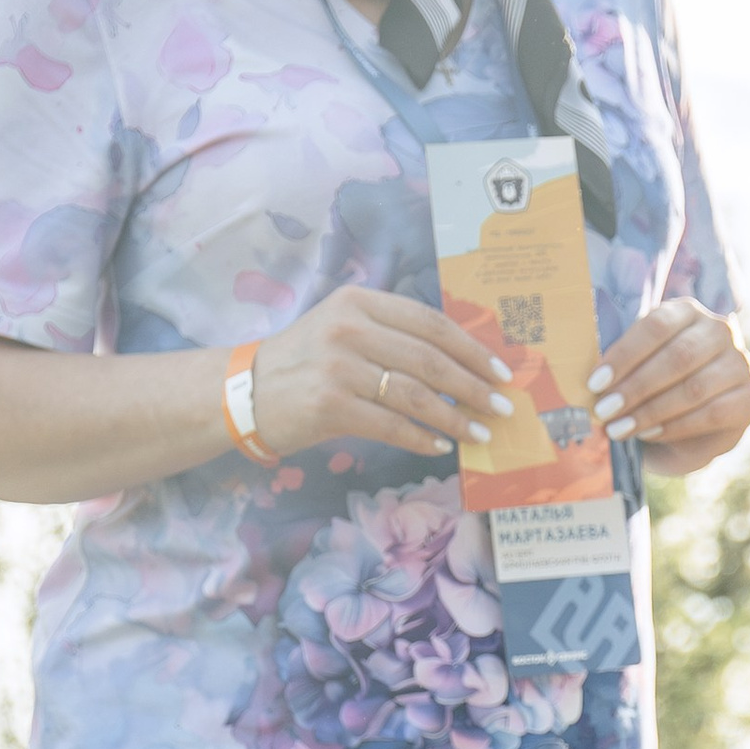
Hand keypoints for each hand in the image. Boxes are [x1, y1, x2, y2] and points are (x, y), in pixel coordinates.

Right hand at [250, 284, 513, 464]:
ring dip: (455, 418)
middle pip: (430, 359)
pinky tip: (440, 446)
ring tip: (479, 435)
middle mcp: (350, 328)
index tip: (501, 371)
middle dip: (474, 387)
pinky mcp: (330, 404)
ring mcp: (339, 366)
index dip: (471, 348)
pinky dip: (420, 438)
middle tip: (502, 409)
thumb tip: (459, 363)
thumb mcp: (344, 329)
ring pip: (415, 394)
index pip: (430, 322)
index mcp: (360, 302)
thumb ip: (392, 335)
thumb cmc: (306, 362)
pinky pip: (391, 424)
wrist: (247, 390)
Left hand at [591, 300, 749, 476]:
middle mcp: (719, 330)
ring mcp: (739, 363)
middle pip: (677, 357)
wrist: (695, 422)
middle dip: (636, 387)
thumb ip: (624, 367)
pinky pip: (711, 414)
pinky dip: (676, 427)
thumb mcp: (639, 367)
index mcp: (687, 311)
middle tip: (605, 411)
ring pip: (694, 388)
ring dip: (651, 411)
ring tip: (620, 428)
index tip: (595, 382)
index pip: (656, 326)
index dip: (624, 355)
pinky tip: (649, 434)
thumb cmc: (658, 388)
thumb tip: (594, 382)